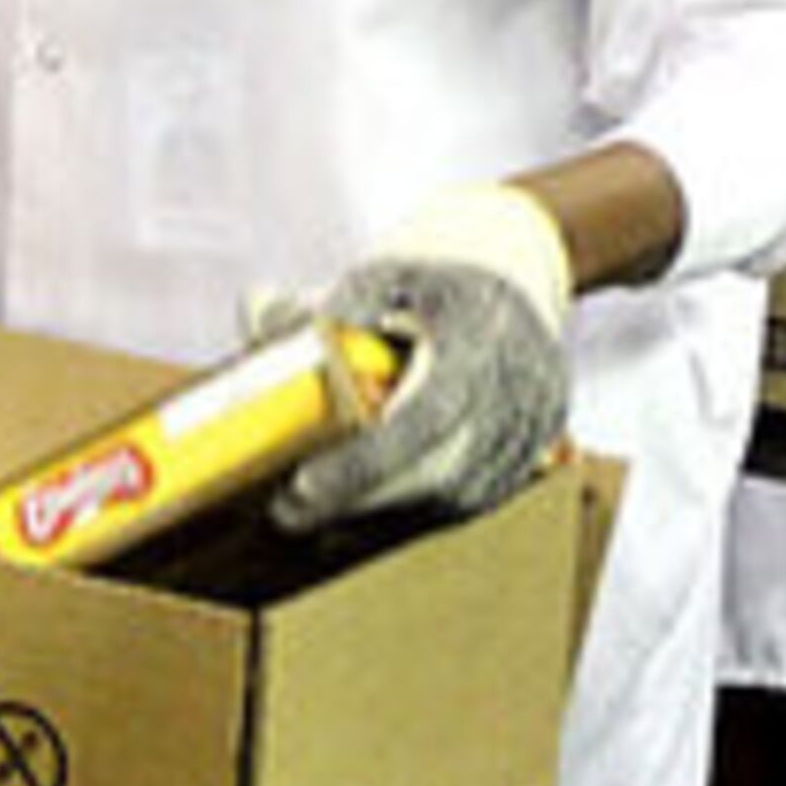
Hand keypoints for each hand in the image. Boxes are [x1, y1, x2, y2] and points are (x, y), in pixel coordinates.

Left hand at [268, 185, 573, 530]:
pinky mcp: (529, 453)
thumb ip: (324, 301)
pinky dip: (415, 507)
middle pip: (437, 473)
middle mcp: (516, 389)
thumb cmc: (441, 274)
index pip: (421, 419)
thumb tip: (255, 313)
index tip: (303, 487)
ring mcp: (530, 427)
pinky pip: (471, 498)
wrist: (522, 274)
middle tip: (290, 511)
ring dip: (385, 510)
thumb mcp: (385, 273)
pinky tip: (365, 507)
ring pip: (453, 496)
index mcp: (480, 337)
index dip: (364, 463)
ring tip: (317, 513)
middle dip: (361, 500)